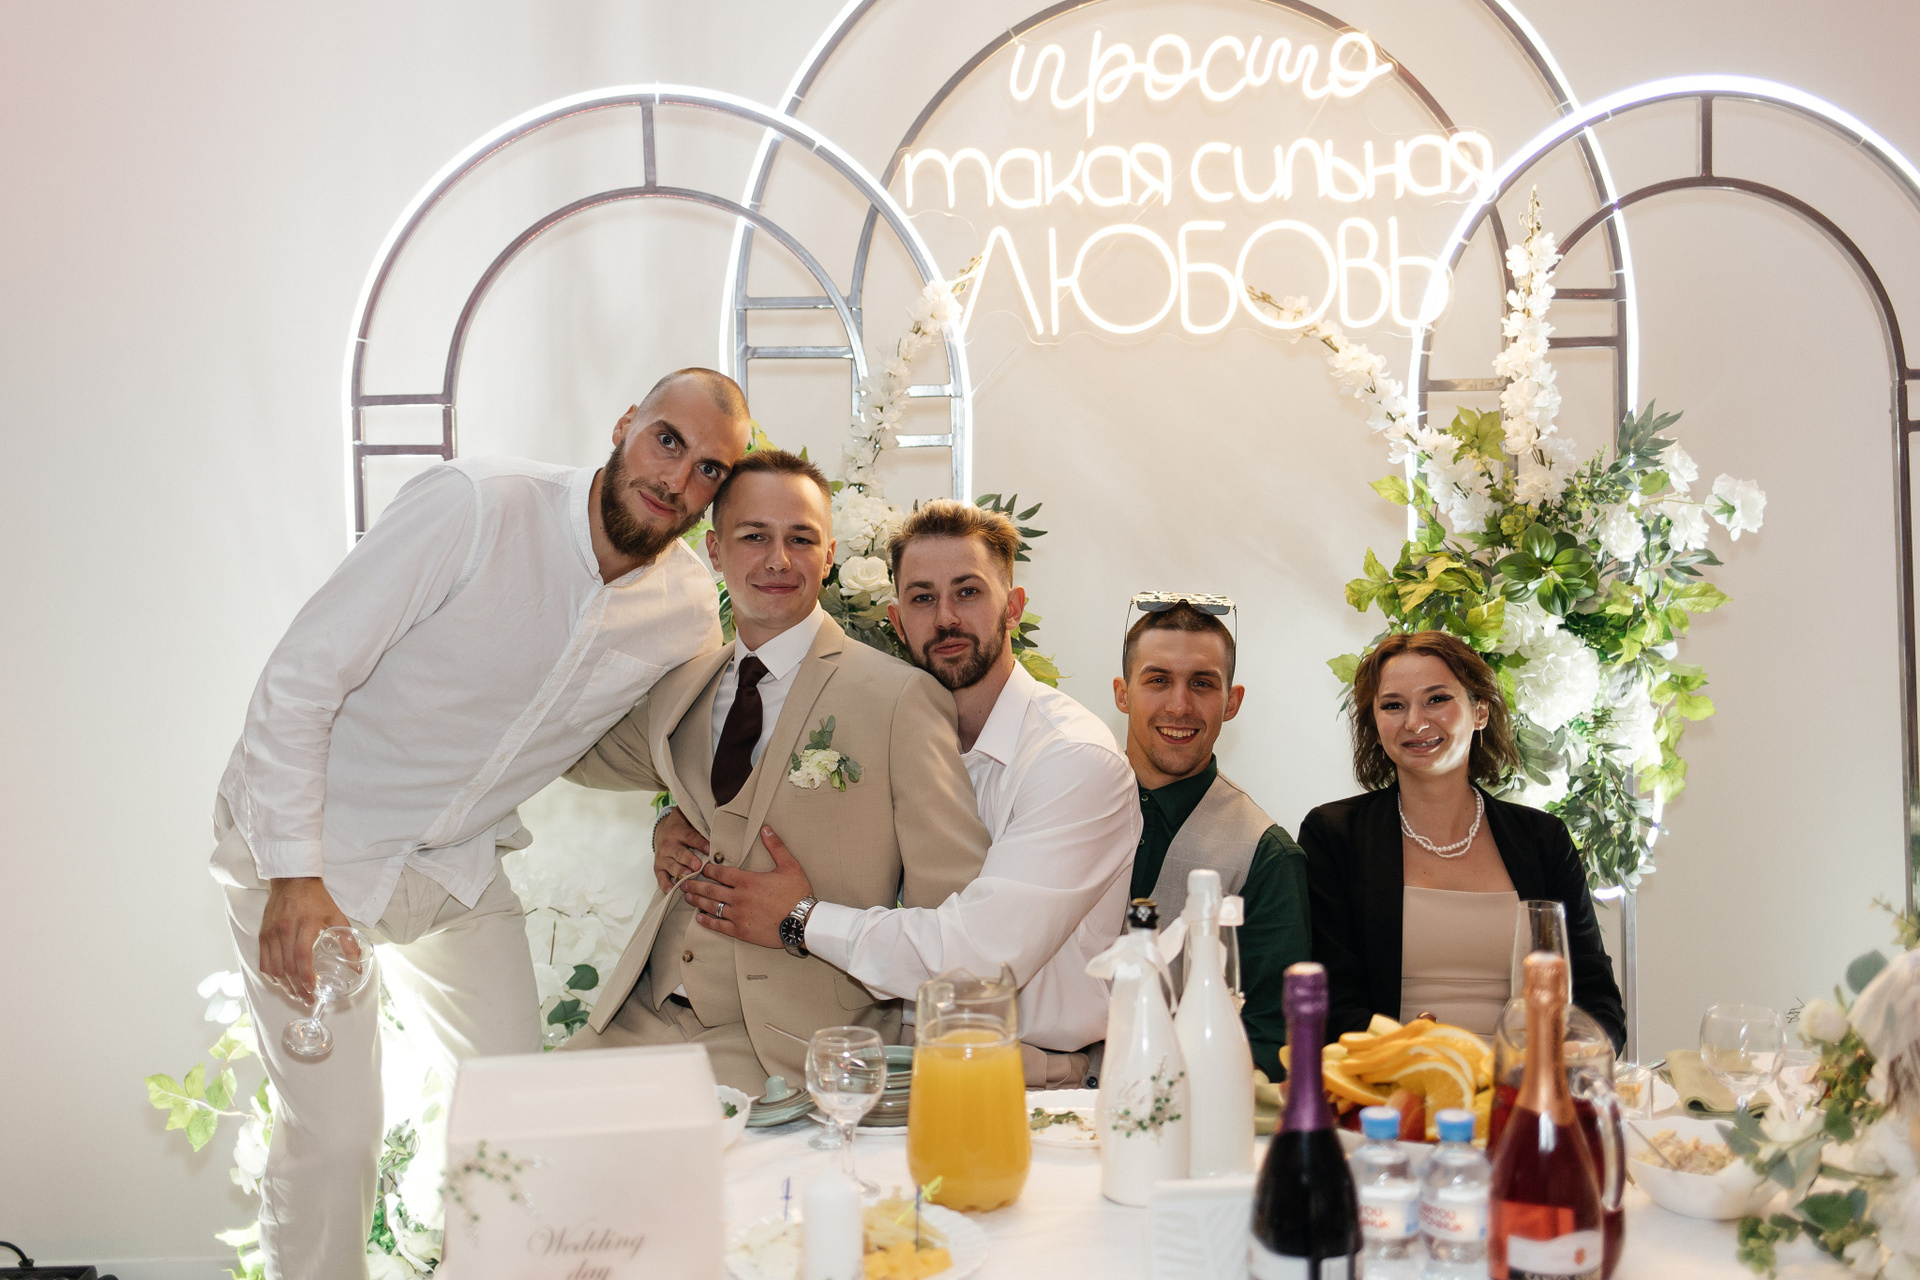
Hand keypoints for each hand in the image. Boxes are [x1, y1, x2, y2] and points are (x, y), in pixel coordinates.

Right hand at [260, 877, 349, 1003]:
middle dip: (297, 988)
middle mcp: (285, 930)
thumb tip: (357, 964)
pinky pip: (264, 963)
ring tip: (296, 995)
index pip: (302, 957)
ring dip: (284, 986)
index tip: (314, 990)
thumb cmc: (317, 900)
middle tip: (308, 1000)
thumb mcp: (337, 916)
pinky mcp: (263, 935)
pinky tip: (282, 983)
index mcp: (306, 924)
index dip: (306, 977)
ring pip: (274, 969)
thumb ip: (348, 941)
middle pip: (287, 967)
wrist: (292, 881)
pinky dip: (272, 977)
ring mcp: (271, 933)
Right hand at [654, 805, 710, 893]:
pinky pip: (660, 877)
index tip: (709, 849)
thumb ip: (702, 816)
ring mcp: (663, 856)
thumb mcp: (689, 817)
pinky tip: (671, 891)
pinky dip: (665, 885)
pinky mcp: (658, 867)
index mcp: (679, 830)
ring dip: (680, 872)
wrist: (662, 830)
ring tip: (688, 878)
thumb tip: (720, 806)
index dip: (700, 843)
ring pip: (671, 866)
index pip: (691, 837)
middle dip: (688, 860)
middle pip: (680, 853)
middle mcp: (669, 843)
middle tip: (698, 867)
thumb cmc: (683, 825)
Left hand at [686, 826, 813, 949]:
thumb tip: (766, 829)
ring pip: (711, 906)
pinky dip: (707, 921)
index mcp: (747, 880)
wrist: (803, 922)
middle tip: (683, 882)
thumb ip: (775, 846)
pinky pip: (718, 925)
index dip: (709, 870)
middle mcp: (738, 897)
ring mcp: (737, 915)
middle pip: (710, 889)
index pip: (720, 873)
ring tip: (688, 897)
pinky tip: (700, 918)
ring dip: (697, 901)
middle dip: (695, 884)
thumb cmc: (797, 893)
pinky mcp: (740, 931)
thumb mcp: (789, 866)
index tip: (702, 868)